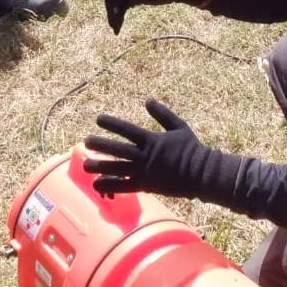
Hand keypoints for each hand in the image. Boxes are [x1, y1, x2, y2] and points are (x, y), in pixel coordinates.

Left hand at [82, 99, 243, 198]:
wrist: (201, 174)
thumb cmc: (191, 149)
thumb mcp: (179, 127)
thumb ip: (163, 114)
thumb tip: (148, 100)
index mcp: (152, 140)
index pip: (127, 130)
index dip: (112, 124)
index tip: (98, 119)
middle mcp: (145, 156)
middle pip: (118, 149)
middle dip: (101, 145)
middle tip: (87, 141)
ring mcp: (144, 172)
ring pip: (117, 169)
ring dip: (100, 166)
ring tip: (85, 164)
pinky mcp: (146, 186)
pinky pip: (124, 186)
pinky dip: (110, 185)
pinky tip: (97, 184)